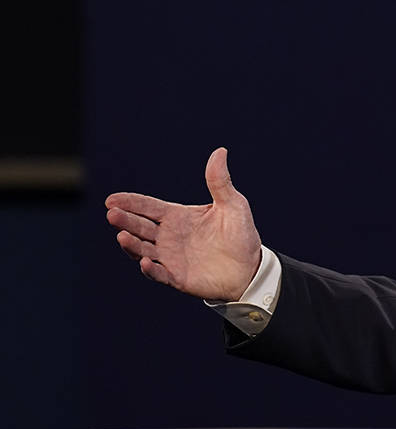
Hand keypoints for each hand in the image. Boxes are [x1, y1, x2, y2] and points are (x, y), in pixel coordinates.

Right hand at [105, 147, 261, 300]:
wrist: (250, 268)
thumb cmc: (240, 234)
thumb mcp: (232, 205)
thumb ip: (219, 181)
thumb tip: (220, 151)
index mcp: (178, 217)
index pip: (149, 207)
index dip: (130, 203)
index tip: (112, 200)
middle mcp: (168, 236)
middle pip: (140, 227)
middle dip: (125, 220)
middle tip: (112, 214)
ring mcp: (170, 258)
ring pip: (142, 250)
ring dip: (131, 244)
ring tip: (122, 236)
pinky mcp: (177, 277)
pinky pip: (159, 274)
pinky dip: (150, 269)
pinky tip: (145, 262)